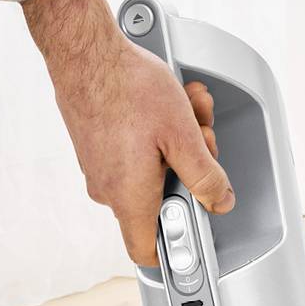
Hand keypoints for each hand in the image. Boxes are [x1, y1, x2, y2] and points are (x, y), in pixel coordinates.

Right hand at [23, 0, 233, 266]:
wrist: (85, 53)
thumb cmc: (126, 88)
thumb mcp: (183, 134)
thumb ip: (205, 177)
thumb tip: (219, 201)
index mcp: (129, 197)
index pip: (147, 252)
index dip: (174, 249)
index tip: (197, 233)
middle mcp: (108, 189)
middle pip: (161, 199)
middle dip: (189, 168)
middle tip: (201, 135)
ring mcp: (99, 168)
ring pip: (152, 168)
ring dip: (176, 141)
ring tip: (185, 106)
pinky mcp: (97, 147)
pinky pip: (135, 151)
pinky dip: (155, 131)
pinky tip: (166, 104)